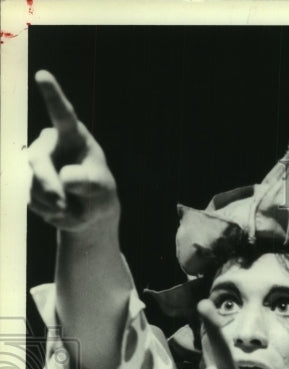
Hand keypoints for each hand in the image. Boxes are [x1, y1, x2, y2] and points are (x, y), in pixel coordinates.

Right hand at [28, 70, 119, 232]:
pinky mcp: (28, 182)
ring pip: (34, 185)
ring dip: (54, 205)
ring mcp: (36, 162)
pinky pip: (33, 202)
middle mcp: (49, 143)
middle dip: (49, 186)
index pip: (63, 114)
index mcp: (72, 136)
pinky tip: (61, 210)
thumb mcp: (101, 188)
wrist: (89, 211)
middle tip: (62, 204)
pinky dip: (50, 213)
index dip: (53, 95)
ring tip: (71, 207)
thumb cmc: (99, 191)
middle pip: (38, 161)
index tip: (43, 75)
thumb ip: (88, 182)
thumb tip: (65, 178)